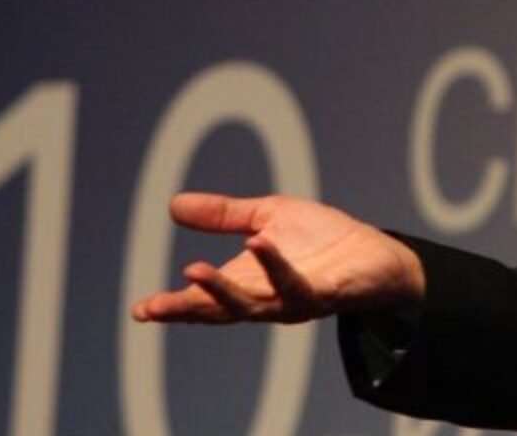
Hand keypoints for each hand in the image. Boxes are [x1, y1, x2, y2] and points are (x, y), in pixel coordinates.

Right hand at [129, 193, 425, 323]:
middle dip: (185, 309)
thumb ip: (224, 215)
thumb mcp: (267, 217)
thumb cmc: (321, 240)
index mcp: (247, 283)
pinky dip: (274, 264)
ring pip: (251, 305)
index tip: (140, 310)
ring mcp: (293, 301)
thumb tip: (173, 204)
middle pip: (218, 312)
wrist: (376, 253)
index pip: (204, 301)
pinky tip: (257, 243)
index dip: (173, 306)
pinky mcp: (323, 294)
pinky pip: (294, 284)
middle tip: (151, 308)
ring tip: (194, 271)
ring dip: (221, 291)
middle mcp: (265, 299)